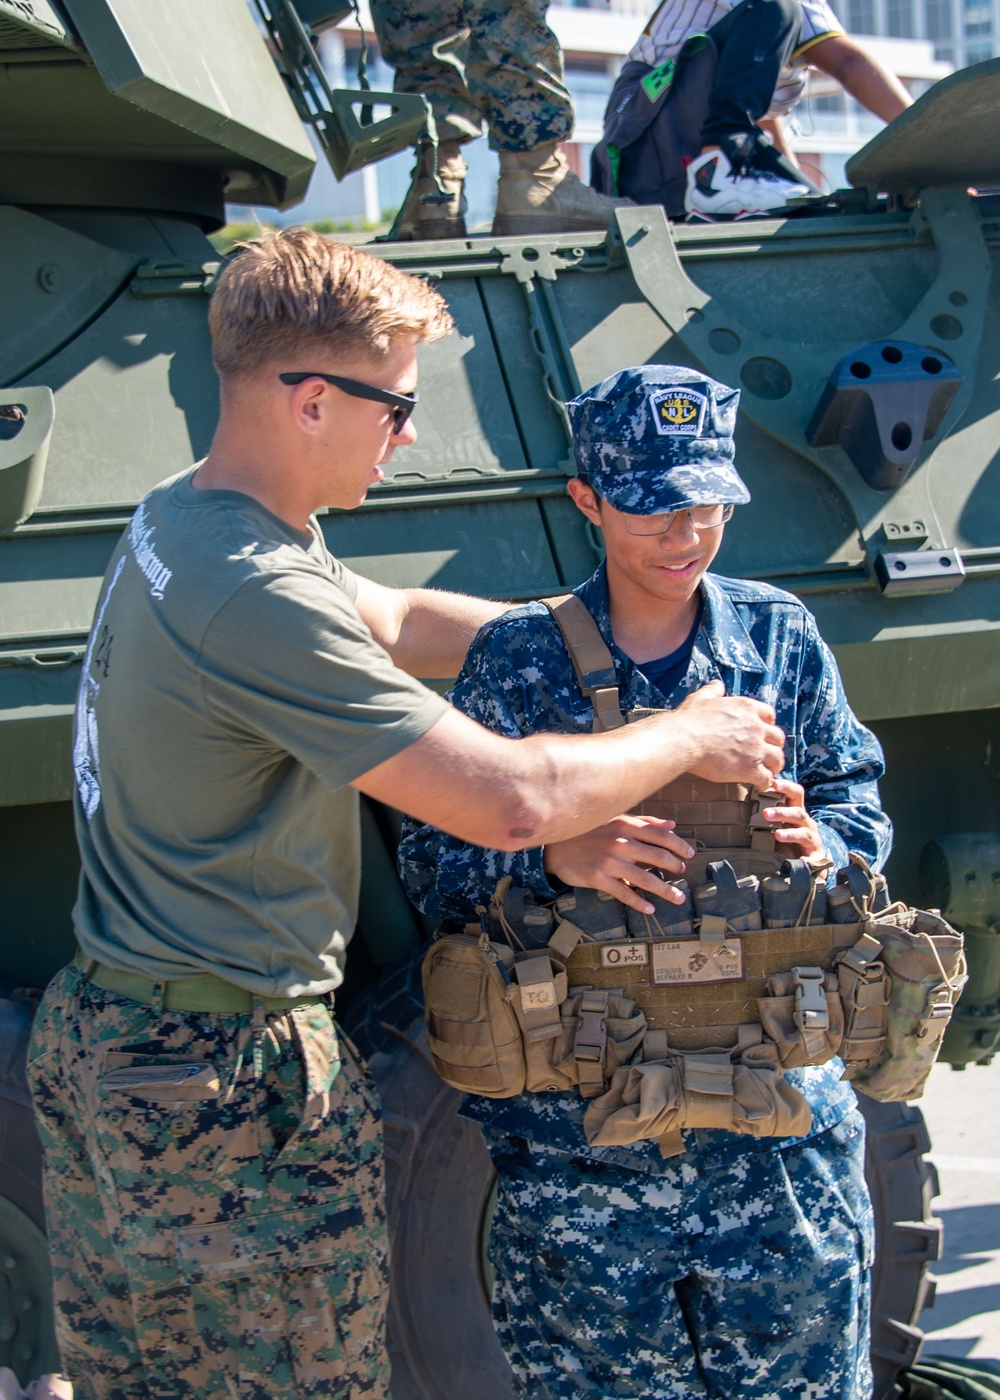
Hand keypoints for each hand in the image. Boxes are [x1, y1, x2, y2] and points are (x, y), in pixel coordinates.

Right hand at [543, 815, 693, 914]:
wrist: (555, 846)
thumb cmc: (588, 831)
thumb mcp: (615, 819)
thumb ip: (644, 821)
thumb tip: (673, 824)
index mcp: (625, 825)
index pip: (660, 835)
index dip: (679, 845)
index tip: (689, 854)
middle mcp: (619, 842)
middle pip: (657, 856)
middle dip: (674, 867)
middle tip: (681, 873)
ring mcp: (609, 862)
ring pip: (645, 878)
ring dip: (665, 890)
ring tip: (677, 898)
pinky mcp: (598, 878)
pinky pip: (624, 893)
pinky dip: (639, 902)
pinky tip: (650, 908)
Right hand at [673, 680, 785, 787]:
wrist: (683, 740)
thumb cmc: (689, 720)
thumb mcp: (701, 698)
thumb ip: (713, 691)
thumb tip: (717, 684)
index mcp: (747, 708)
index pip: (770, 716)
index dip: (767, 726)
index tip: (762, 733)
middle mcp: (756, 727)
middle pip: (778, 738)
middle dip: (774, 746)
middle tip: (767, 754)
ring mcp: (755, 748)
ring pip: (777, 759)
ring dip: (774, 765)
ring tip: (768, 771)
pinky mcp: (750, 768)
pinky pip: (767, 778)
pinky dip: (765, 782)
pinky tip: (759, 784)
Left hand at [762, 777, 825, 859]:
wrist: (806, 861)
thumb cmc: (786, 838)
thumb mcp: (778, 824)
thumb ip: (766, 815)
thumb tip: (739, 802)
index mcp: (797, 812)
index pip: (796, 794)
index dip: (787, 787)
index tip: (774, 783)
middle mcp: (806, 824)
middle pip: (798, 813)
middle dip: (782, 812)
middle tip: (765, 814)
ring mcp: (812, 840)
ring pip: (804, 833)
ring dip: (790, 833)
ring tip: (777, 835)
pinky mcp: (815, 857)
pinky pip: (814, 858)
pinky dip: (808, 860)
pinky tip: (802, 862)